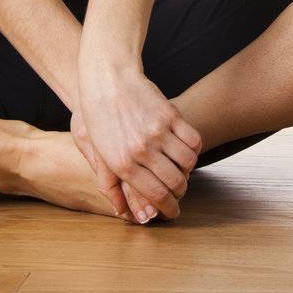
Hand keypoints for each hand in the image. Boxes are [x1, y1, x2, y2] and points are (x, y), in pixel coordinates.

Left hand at [73, 64, 201, 221]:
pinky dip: (194, 149)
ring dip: (189, 171)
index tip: (173, 212)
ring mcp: (158, 131)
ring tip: (183, 171)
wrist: (107, 79)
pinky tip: (187, 150)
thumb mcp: (97, 154)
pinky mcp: (170, 115)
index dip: (168, 208)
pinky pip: (193, 140)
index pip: (155, 195)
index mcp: (122, 163)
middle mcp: (142, 150)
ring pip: (188, 163)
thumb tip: (122, 213)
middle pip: (175, 182)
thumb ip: (109, 185)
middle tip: (180, 193)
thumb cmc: (98, 116)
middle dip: (181, 193)